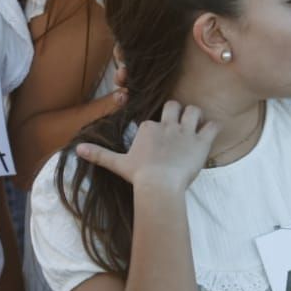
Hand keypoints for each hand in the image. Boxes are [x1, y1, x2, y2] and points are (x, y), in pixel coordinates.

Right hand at [74, 100, 215, 192]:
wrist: (159, 185)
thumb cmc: (139, 176)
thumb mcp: (118, 164)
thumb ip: (99, 154)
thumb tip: (77, 149)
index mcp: (147, 127)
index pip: (153, 119)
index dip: (157, 127)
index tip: (158, 140)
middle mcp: (167, 125)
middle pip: (174, 105)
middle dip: (176, 111)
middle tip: (178, 124)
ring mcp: (185, 132)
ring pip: (194, 110)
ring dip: (195, 116)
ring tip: (195, 125)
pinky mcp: (201, 142)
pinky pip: (212, 126)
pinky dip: (213, 127)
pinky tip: (210, 133)